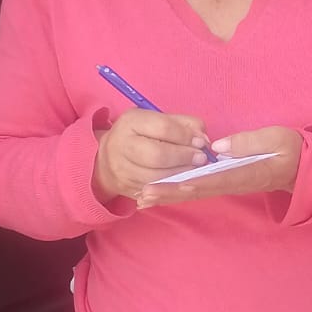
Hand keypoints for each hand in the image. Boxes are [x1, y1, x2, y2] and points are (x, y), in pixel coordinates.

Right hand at [93, 109, 211, 202]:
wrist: (107, 159)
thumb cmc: (140, 135)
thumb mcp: (158, 120)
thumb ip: (184, 124)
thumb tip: (203, 139)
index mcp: (130, 122)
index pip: (163, 128)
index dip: (186, 136)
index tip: (200, 142)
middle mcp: (121, 146)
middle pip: (158, 155)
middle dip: (184, 157)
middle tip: (201, 158)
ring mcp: (122, 171)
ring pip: (157, 177)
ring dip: (181, 174)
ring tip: (194, 169)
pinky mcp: (128, 189)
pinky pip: (155, 191)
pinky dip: (173, 186)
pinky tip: (182, 180)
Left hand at [136, 126, 302, 208]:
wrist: (301, 167)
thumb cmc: (290, 149)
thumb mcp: (275, 138)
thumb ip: (248, 142)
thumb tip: (218, 146)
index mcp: (244, 172)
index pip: (212, 179)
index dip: (187, 182)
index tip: (166, 184)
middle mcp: (232, 183)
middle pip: (196, 190)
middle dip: (169, 193)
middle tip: (142, 195)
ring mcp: (228, 185)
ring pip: (194, 192)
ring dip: (169, 195)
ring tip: (143, 198)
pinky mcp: (224, 182)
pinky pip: (198, 189)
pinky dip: (178, 192)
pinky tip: (161, 193)